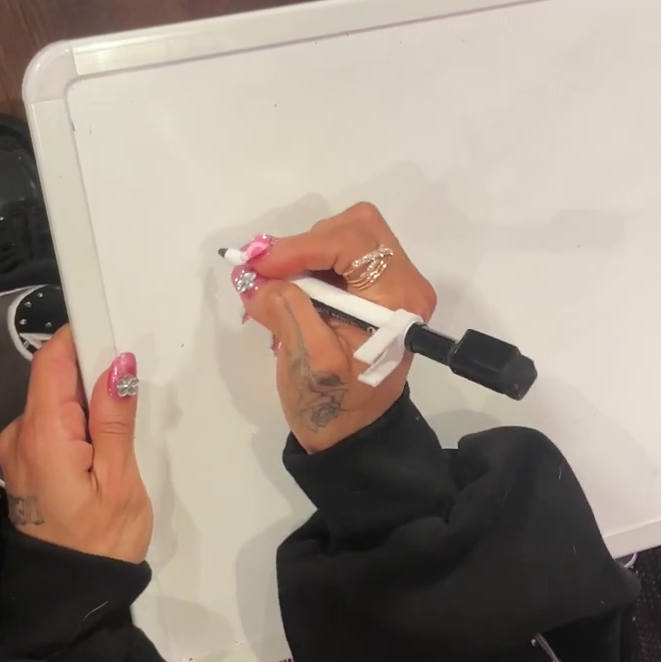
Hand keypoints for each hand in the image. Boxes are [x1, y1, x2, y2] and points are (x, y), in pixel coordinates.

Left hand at [0, 327, 153, 564]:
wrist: (68, 597)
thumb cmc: (101, 542)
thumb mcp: (120, 481)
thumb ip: (115, 419)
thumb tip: (117, 363)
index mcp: (42, 434)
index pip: (52, 361)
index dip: (80, 338)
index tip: (116, 329)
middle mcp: (19, 434)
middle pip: (53, 379)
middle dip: (92, 376)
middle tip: (134, 392)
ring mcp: (17, 450)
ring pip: (54, 403)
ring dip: (87, 404)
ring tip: (125, 429)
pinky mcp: (24, 464)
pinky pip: (51, 426)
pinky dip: (77, 425)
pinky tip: (103, 448)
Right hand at [232, 203, 438, 452]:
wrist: (351, 434)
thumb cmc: (335, 405)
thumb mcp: (309, 361)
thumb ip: (286, 310)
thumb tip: (257, 277)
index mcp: (399, 299)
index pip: (353, 243)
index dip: (301, 247)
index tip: (260, 266)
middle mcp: (403, 282)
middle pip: (354, 227)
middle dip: (306, 245)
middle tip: (268, 273)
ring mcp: (390, 284)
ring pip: (345, 236)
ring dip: (304, 255)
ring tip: (276, 289)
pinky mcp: (373, 290)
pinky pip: (340, 255)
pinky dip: (310, 265)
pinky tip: (290, 293)